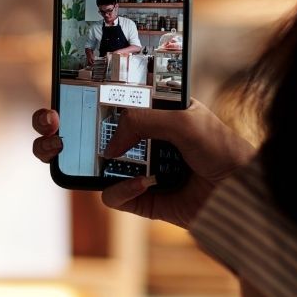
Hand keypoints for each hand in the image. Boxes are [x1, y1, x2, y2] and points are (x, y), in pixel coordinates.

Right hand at [32, 100, 254, 227]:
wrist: (245, 195)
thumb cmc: (221, 148)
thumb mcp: (182, 119)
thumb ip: (141, 121)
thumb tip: (110, 145)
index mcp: (148, 111)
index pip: (104, 100)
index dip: (77, 98)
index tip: (59, 96)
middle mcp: (138, 139)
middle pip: (85, 133)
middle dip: (59, 130)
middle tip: (51, 125)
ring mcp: (135, 169)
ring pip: (90, 166)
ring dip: (82, 159)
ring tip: (78, 152)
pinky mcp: (140, 200)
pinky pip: (112, 195)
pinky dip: (123, 189)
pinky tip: (147, 183)